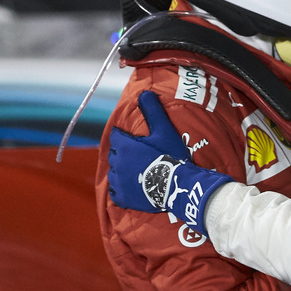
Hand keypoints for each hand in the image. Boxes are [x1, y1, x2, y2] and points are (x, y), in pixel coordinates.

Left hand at [107, 90, 232, 234]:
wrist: (176, 185)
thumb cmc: (170, 155)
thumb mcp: (164, 130)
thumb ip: (152, 111)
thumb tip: (145, 93)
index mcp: (123, 145)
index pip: (117, 136)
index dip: (126, 137)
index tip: (136, 141)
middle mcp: (116, 162)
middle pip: (115, 154)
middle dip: (124, 153)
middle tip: (139, 155)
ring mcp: (118, 181)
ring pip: (114, 172)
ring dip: (122, 170)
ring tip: (137, 171)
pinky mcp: (121, 197)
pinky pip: (115, 191)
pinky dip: (121, 188)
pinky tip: (132, 186)